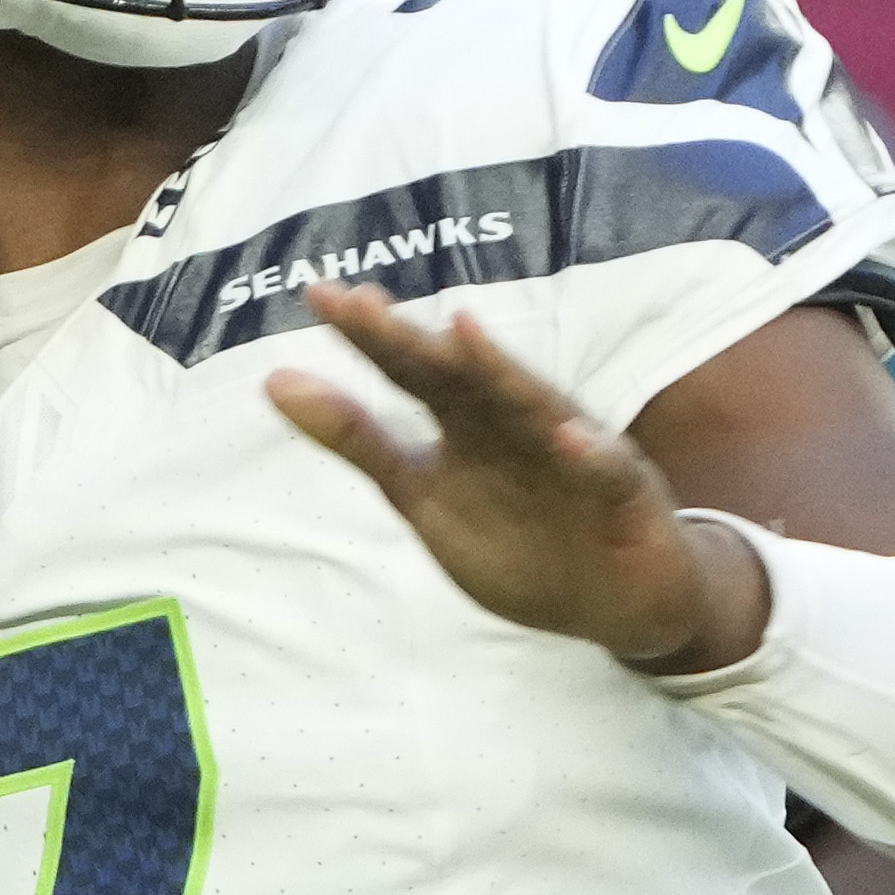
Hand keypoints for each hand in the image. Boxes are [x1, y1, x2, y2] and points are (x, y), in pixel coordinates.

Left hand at [265, 287, 760, 670]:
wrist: (617, 600)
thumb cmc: (519, 537)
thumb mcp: (423, 495)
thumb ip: (359, 441)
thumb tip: (274, 382)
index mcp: (465, 426)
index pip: (411, 373)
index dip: (370, 340)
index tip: (322, 295)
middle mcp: (514, 424)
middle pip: (461, 378)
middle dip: (414, 343)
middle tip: (363, 304)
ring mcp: (570, 453)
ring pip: (533, 408)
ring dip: (502, 374)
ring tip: (462, 335)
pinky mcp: (621, 492)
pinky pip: (606, 470)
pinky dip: (592, 455)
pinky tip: (572, 439)